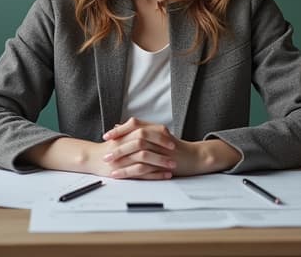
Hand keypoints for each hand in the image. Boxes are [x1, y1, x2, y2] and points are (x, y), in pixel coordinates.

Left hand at [103, 118, 241, 177]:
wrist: (194, 157)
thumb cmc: (174, 148)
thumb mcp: (156, 136)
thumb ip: (139, 130)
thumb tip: (118, 126)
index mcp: (156, 128)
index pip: (135, 124)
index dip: (120, 130)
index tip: (106, 136)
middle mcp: (159, 136)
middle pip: (135, 137)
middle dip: (118, 145)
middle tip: (105, 152)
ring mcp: (162, 150)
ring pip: (139, 152)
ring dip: (122, 158)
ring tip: (109, 165)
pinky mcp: (164, 163)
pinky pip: (144, 167)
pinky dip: (130, 171)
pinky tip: (120, 175)